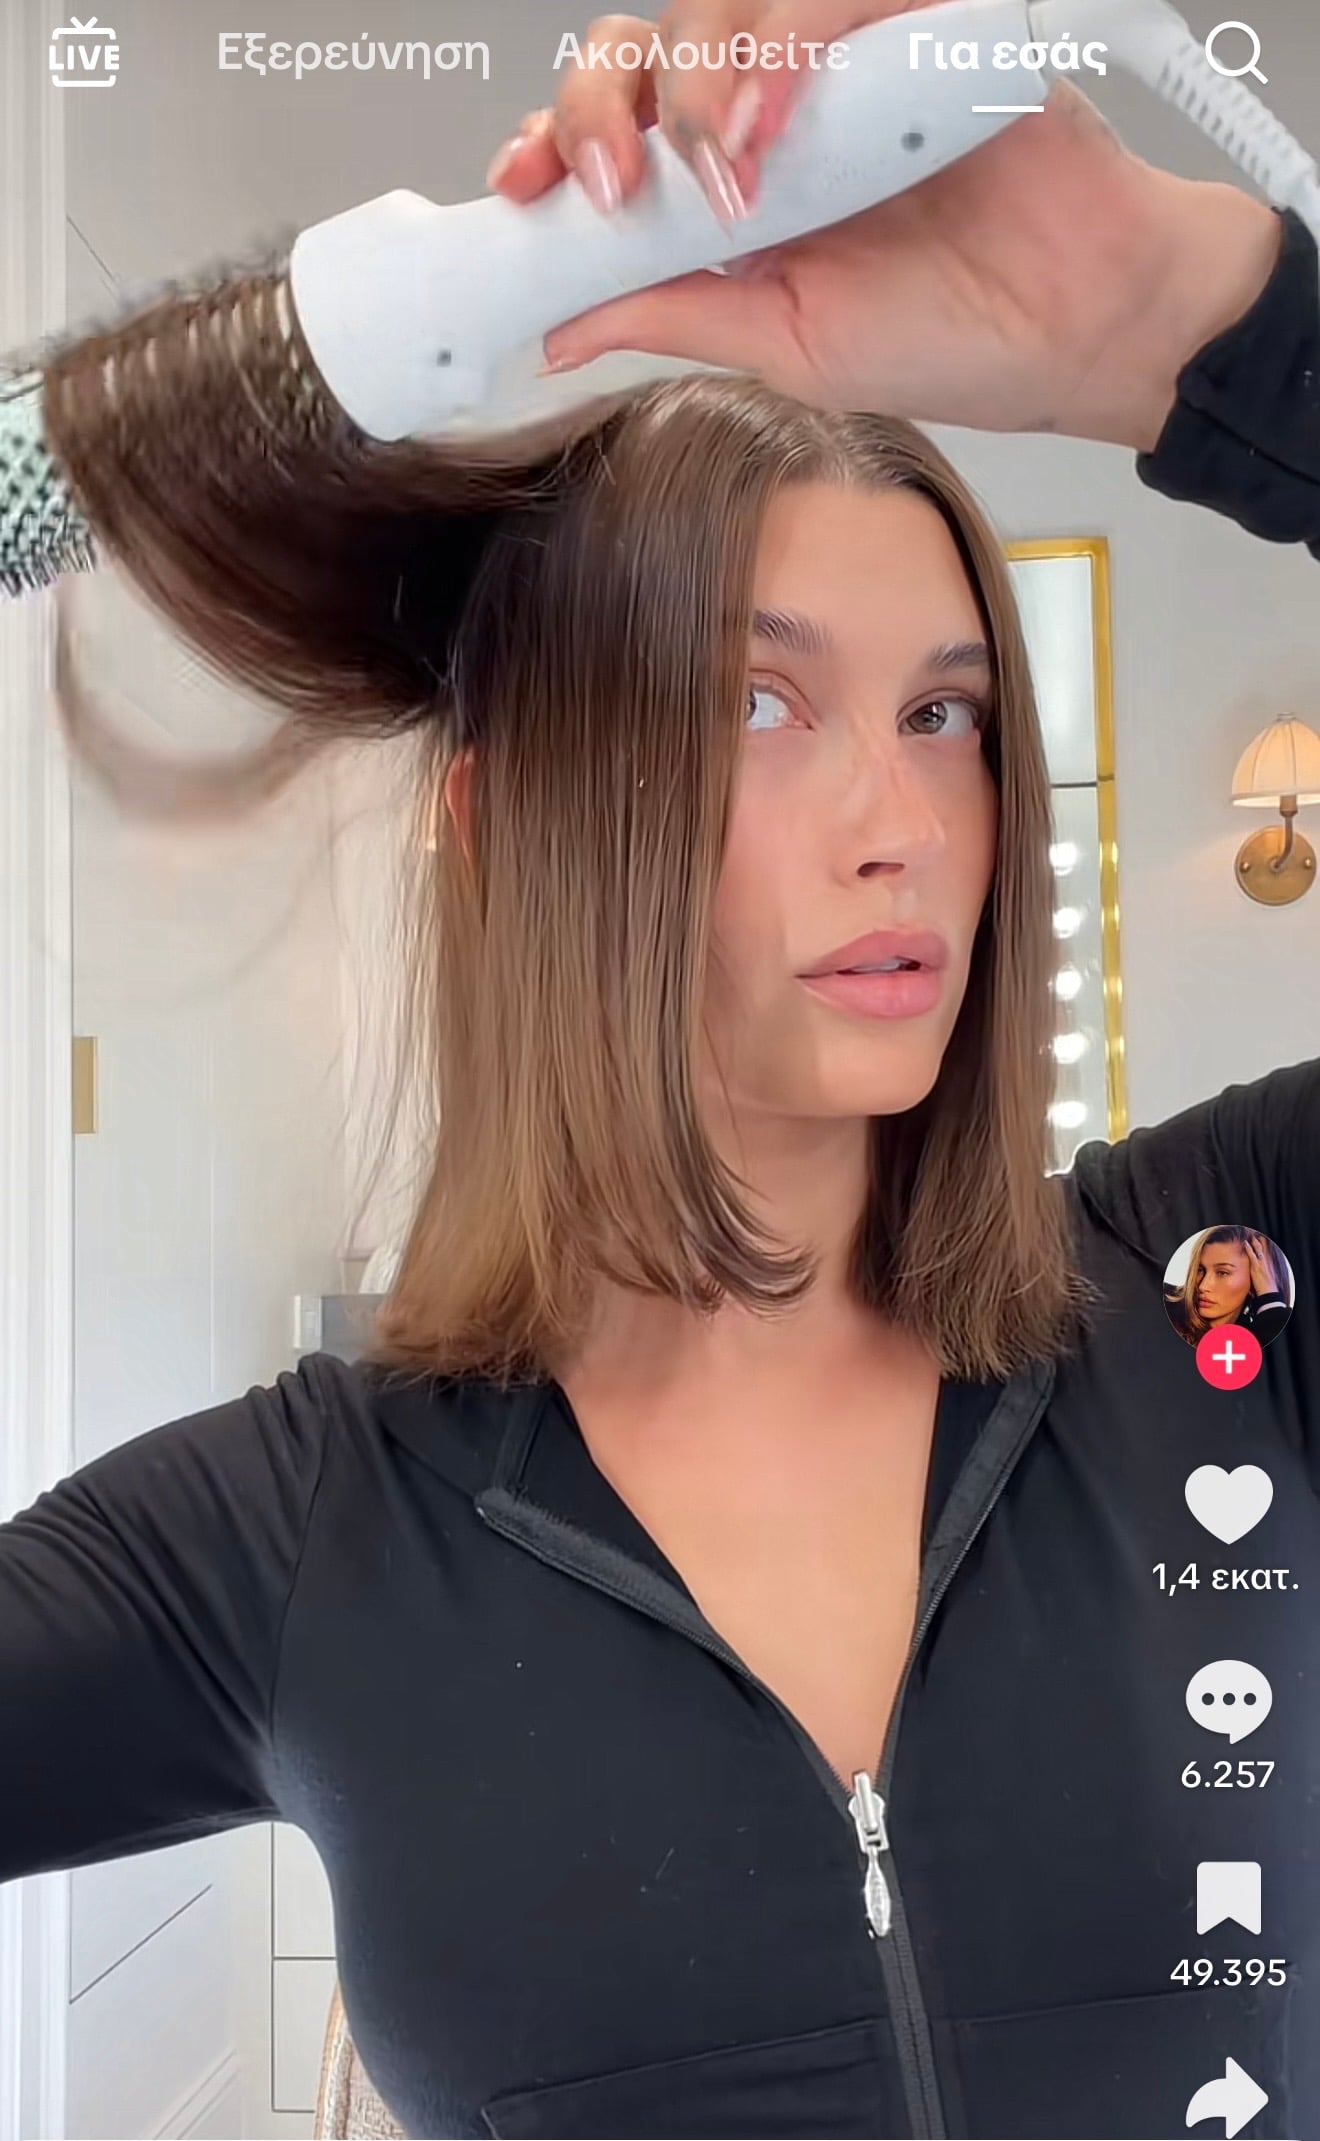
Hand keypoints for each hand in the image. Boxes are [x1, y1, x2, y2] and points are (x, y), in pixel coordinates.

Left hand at [486, 3, 1282, 449]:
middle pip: (645, 48)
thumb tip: (559, 330)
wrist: (1083, 330)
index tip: (524, 188)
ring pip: (719, 5)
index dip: (557, 143)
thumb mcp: (785, 346)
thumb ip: (675, 317)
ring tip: (720, 166)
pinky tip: (772, 120)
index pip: (619, 129)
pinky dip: (782, 43)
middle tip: (615, 181)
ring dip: (694, 79)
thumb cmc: (959, 337)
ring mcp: (840, 62)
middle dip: (600, 105)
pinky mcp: (912, 21)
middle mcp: (775, 109)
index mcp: (734, 187)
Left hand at [1244, 1233, 1276, 1295]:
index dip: (1266, 1247)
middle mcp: (1266, 1264)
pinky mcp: (1256, 1267)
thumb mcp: (1267, 1280)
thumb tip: (1260, 1275)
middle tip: (1258, 1236)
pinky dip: (1249, 1249)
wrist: (1269, 1293)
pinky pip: (1252, 1255)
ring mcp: (1261, 1265)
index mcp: (1269, 1267)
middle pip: (1264, 1251)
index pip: (1268, 1254)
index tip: (1263, 1241)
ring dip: (1255, 1243)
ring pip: (1258, 1251)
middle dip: (1261, 1243)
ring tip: (1251, 1237)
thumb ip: (1263, 1275)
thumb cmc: (1267, 1290)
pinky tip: (1246, 1243)